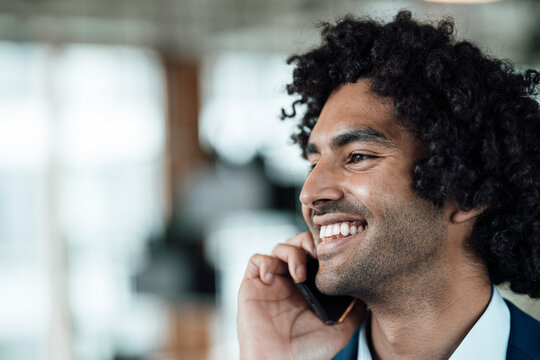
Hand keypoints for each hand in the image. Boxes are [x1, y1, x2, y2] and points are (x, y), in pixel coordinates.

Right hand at [237, 232, 364, 359]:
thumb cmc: (308, 353)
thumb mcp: (340, 329)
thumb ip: (354, 310)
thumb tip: (369, 293)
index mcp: (308, 287)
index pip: (314, 254)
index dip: (322, 247)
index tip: (332, 253)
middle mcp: (289, 281)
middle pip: (296, 244)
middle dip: (306, 242)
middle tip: (316, 253)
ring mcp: (271, 282)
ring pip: (278, 248)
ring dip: (290, 253)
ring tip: (299, 273)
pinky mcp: (252, 286)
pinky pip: (256, 260)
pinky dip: (265, 262)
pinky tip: (272, 278)